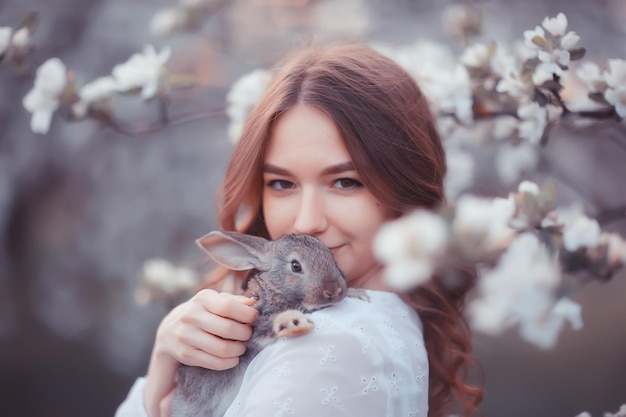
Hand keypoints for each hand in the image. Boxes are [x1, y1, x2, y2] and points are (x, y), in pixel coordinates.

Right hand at [143, 289, 257, 416]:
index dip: (246, 314)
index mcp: (202, 298)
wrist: (170, 330)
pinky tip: (233, 357)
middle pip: (227, 329)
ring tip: (242, 347)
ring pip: (222, 349)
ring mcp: (186, 335)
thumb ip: (235, 301)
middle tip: (248, 334)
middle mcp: (191, 315)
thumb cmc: (202, 312)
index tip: (254, 318)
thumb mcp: (215, 301)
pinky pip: (215, 362)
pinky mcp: (186, 354)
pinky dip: (229, 362)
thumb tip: (254, 302)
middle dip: (245, 333)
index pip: (228, 306)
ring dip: (239, 350)